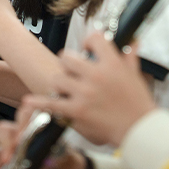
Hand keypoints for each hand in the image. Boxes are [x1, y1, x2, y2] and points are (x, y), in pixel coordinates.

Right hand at [0, 104, 88, 168]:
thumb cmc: (63, 161)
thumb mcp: (63, 159)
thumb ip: (56, 159)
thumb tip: (47, 165)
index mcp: (34, 127)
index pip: (25, 113)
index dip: (21, 122)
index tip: (23, 138)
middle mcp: (17, 137)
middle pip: (2, 129)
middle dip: (4, 143)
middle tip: (10, 159)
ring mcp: (7, 155)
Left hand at [23, 31, 156, 146]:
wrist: (139, 130)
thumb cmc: (138, 104)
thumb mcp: (136, 76)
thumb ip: (130, 56)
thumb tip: (132, 40)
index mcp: (112, 64)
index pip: (94, 38)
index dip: (88, 40)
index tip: (87, 48)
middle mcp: (96, 75)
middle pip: (67, 57)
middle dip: (68, 64)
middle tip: (73, 72)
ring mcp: (84, 93)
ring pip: (57, 78)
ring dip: (60, 83)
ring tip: (67, 90)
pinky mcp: (76, 111)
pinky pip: (51, 103)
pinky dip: (38, 101)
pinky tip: (29, 100)